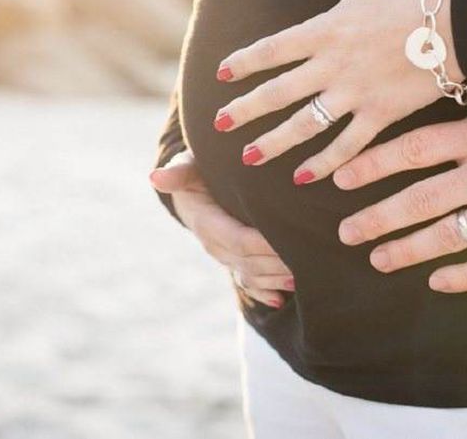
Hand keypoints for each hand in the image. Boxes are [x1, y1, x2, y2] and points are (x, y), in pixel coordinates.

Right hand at [150, 151, 294, 307]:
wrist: (191, 190)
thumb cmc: (196, 170)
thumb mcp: (188, 167)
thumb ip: (178, 172)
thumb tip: (155, 176)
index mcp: (206, 223)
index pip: (238, 239)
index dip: (263, 243)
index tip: (289, 238)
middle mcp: (214, 246)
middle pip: (249, 261)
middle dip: (278, 262)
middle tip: (311, 257)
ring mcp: (223, 257)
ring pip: (251, 275)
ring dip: (276, 278)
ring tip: (305, 274)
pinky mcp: (232, 262)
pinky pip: (247, 283)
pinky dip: (263, 293)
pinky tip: (279, 299)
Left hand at [212, 0, 464, 184]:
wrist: (464, 20)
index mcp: (327, 29)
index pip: (273, 49)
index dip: (244, 62)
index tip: (221, 75)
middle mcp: (334, 64)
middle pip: (279, 92)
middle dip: (245, 110)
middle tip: (218, 124)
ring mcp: (357, 92)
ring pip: (306, 124)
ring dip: (274, 143)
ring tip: (248, 157)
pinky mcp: (382, 114)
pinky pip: (348, 144)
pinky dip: (325, 163)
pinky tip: (304, 178)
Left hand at [332, 71, 466, 292]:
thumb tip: (457, 82)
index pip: (410, 152)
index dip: (370, 167)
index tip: (340, 179)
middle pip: (417, 200)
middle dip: (376, 218)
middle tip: (346, 233)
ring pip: (447, 236)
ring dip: (407, 250)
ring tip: (378, 259)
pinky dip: (463, 276)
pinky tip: (438, 282)